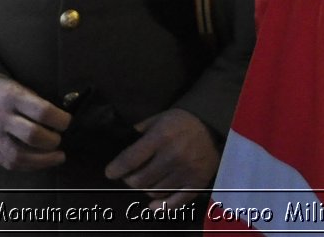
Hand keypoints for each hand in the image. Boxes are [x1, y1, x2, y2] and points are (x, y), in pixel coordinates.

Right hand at [0, 76, 70, 170]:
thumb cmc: (6, 94)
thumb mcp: (21, 89)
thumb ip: (39, 105)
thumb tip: (63, 123)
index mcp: (12, 97)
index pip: (42, 111)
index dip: (60, 120)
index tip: (67, 122)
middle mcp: (1, 117)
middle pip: (31, 135)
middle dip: (52, 141)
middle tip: (60, 139)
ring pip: (19, 156)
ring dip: (43, 160)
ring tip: (58, 157)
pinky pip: (11, 164)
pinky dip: (30, 166)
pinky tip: (42, 162)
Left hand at [103, 108, 218, 208]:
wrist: (214, 126)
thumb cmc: (182, 121)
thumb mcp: (160, 117)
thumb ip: (141, 130)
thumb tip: (124, 144)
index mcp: (161, 137)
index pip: (131, 159)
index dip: (116, 168)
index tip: (110, 173)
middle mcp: (172, 156)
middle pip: (140, 181)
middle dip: (130, 180)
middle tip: (130, 176)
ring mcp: (185, 172)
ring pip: (155, 192)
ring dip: (146, 189)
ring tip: (146, 182)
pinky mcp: (197, 183)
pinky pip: (175, 202)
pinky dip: (161, 207)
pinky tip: (152, 206)